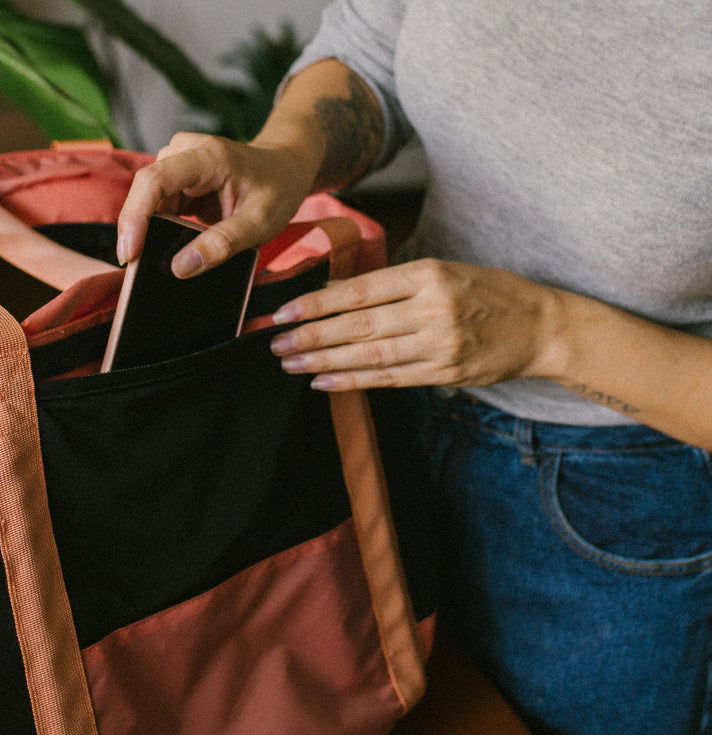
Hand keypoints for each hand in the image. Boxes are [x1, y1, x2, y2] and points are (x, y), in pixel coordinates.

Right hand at [117, 132, 315, 276]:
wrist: (286, 167)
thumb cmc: (278, 190)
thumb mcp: (260, 224)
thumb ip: (222, 245)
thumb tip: (180, 268)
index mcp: (208, 156)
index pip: (156, 180)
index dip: (135, 216)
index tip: (129, 252)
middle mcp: (186, 152)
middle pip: (146, 191)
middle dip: (136, 230)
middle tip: (134, 268)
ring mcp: (179, 163)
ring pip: (149, 201)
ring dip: (149, 232)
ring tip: (153, 262)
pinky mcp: (178, 179)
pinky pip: (159, 206)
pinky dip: (159, 230)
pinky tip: (166, 249)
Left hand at [269, 258, 565, 390]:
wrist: (542, 326)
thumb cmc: (488, 292)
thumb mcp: (445, 271)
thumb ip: (395, 283)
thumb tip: (338, 293)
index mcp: (429, 275)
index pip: (360, 290)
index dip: (318, 303)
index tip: (285, 311)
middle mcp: (432, 309)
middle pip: (358, 325)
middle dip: (312, 335)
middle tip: (276, 342)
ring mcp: (439, 345)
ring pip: (370, 355)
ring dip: (324, 361)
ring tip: (291, 363)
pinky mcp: (444, 373)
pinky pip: (389, 379)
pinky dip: (353, 381)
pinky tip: (323, 382)